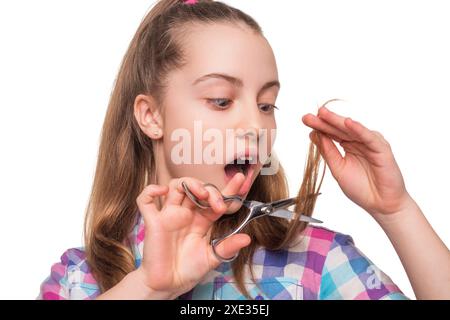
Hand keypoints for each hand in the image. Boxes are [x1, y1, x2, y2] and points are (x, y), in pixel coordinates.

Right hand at [135, 173, 249, 297]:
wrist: (168, 285)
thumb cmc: (189, 270)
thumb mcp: (212, 258)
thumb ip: (227, 247)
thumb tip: (247, 238)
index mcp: (202, 220)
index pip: (216, 198)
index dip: (228, 188)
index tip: (240, 179)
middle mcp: (186, 213)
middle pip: (197, 187)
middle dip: (210, 191)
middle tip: (218, 205)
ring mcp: (169, 215)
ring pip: (175, 186)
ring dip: (188, 184)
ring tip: (200, 195)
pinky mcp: (153, 222)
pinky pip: (145, 200)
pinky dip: (151, 190)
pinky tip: (162, 191)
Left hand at [302, 104, 411, 217]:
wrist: (381, 205)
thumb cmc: (361, 189)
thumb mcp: (337, 168)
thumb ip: (327, 151)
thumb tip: (313, 135)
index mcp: (348, 145)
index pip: (331, 132)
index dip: (319, 126)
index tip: (305, 119)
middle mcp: (359, 142)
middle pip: (339, 128)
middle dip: (323, 121)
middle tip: (308, 116)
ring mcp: (370, 143)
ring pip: (352, 129)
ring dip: (337, 121)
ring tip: (323, 114)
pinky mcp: (382, 149)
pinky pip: (369, 137)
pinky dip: (359, 129)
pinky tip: (348, 123)